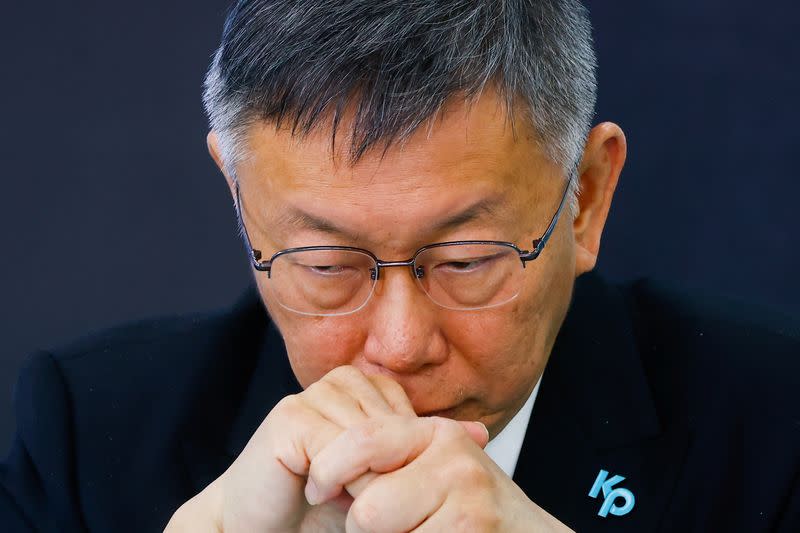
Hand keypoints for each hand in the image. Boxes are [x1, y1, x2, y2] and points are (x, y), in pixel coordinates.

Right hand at [163, 366, 485, 531]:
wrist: (263, 524)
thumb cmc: (321, 505)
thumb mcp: (384, 477)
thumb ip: (422, 452)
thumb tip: (480, 432)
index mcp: (362, 387)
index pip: (407, 419)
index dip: (401, 463)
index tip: (389, 491)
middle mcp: (339, 384)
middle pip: (390, 431)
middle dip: (383, 476)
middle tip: (356, 502)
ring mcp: (313, 395)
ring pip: (368, 441)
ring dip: (360, 482)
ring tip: (337, 499)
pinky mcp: (290, 415)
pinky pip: (338, 449)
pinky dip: (335, 482)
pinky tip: (314, 495)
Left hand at [306, 415, 573, 531]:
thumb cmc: (467, 508)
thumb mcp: (430, 467)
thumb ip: (389, 454)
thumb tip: (316, 453)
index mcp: (436, 434)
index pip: (361, 440)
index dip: (328, 468)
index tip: (317, 489)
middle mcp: (455, 460)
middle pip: (368, 507)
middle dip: (360, 527)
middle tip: (373, 529)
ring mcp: (469, 501)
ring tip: (411, 532)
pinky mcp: (470, 530)